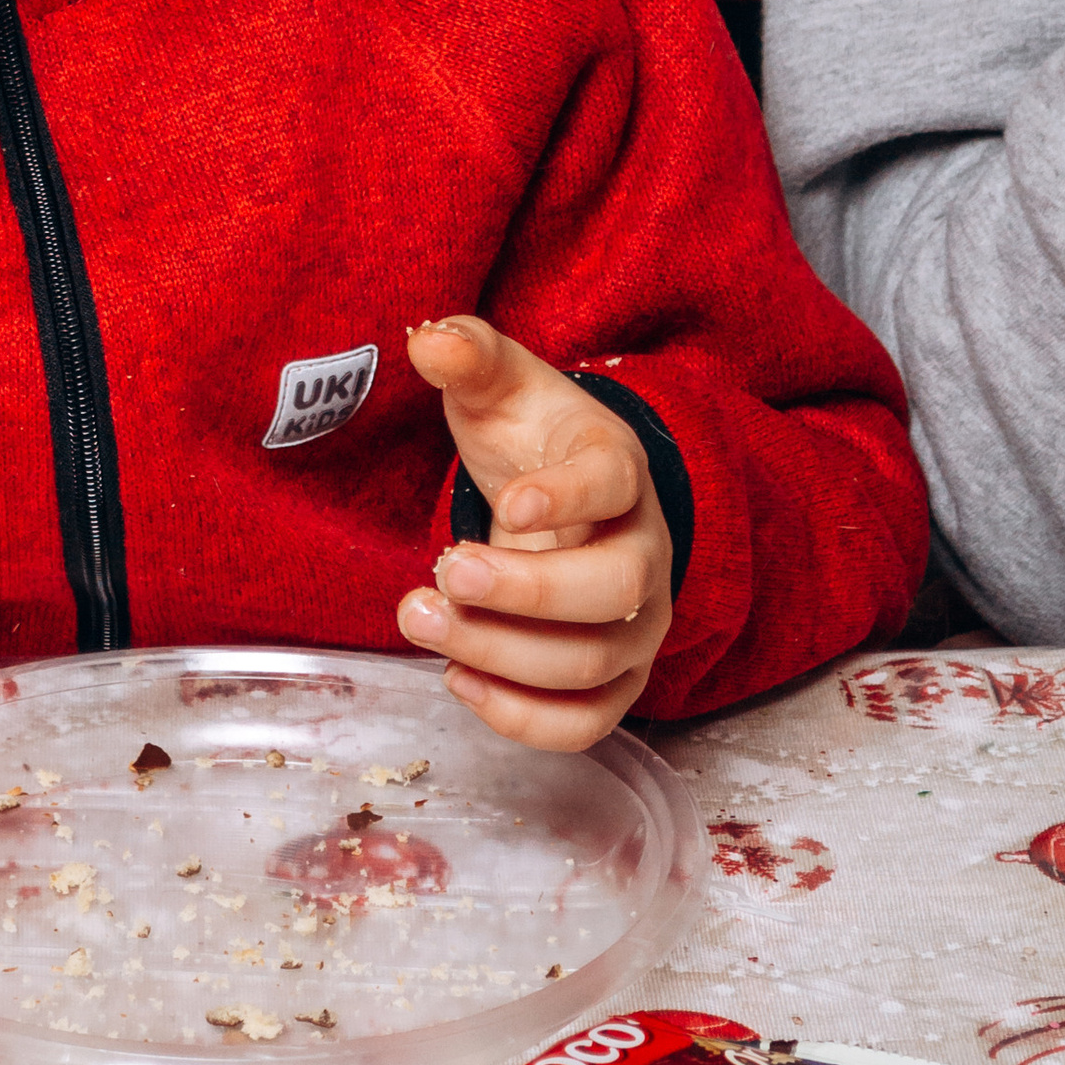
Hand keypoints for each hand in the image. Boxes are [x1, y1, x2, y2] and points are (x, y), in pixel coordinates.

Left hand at [395, 317, 672, 751]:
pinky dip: (522, 718)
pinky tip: (456, 678)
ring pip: (592, 664)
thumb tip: (429, 341)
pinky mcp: (613, 680)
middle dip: (524, 594)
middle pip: (612, 591)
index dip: (569, 496)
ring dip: (501, 655)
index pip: (614, 483)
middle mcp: (645, 552)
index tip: (507, 502)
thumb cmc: (531, 438)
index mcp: (619, 468)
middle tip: (442, 574)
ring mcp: (636, 625)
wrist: (562, 493)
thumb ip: (467, 355)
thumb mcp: (500, 385)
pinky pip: (586, 723)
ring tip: (419, 619)